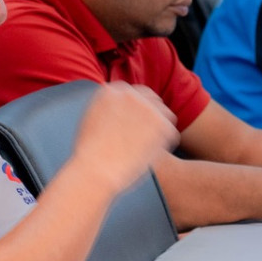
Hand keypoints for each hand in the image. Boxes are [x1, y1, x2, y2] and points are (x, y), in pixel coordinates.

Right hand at [69, 83, 178, 197]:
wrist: (95, 170)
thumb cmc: (90, 155)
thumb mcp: (90, 119)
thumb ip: (107, 109)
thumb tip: (119, 111)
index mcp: (111, 91)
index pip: (134, 93)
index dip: (137, 110)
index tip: (135, 124)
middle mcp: (130, 94)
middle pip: (152, 99)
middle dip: (151, 115)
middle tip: (147, 136)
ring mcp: (147, 107)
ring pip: (165, 114)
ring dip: (159, 129)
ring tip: (145, 149)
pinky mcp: (162, 124)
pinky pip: (171, 133)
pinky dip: (164, 145)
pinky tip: (149, 156)